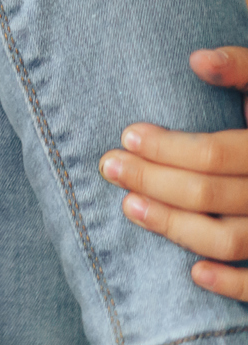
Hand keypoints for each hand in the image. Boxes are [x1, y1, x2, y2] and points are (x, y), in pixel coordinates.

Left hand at [101, 46, 247, 298]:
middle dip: (153, 181)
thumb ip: (243, 67)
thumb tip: (196, 60)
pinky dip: (232, 284)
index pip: (215, 154)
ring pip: (230, 240)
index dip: (166, 147)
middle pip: (211, 195)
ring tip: (130, 207)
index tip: (127, 136)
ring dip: (174, 228)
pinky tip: (194, 273)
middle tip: (110, 167)